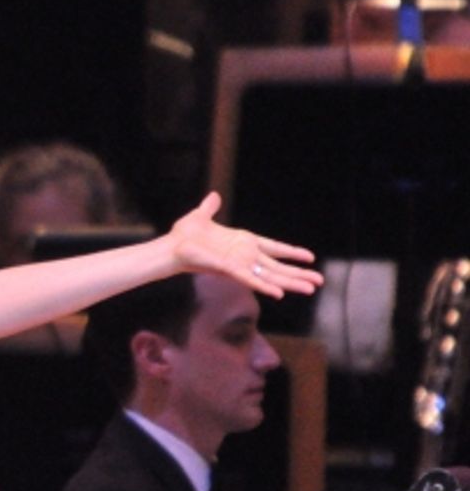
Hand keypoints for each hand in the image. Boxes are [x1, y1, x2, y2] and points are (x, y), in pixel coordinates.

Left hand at [167, 192, 321, 298]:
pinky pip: (251, 279)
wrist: (170, 247)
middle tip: (319, 281)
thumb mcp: (201, 216)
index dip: (291, 252)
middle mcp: (244, 255)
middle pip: (277, 266)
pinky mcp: (229, 270)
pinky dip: (265, 286)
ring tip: (310, 289)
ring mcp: (239, 264)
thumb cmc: (184, 235)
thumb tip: (214, 196)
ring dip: (290, 283)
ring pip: (270, 276)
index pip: (273, 248)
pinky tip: (280, 293)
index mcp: (243, 242)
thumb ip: (210, 208)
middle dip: (298, 274)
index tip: (309, 257)